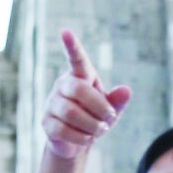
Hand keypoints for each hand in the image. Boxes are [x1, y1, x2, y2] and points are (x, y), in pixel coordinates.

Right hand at [43, 29, 131, 159]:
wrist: (78, 140)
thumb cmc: (96, 117)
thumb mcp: (112, 109)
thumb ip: (118, 100)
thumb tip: (126, 90)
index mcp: (80, 76)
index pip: (76, 59)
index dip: (72, 46)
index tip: (65, 31)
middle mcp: (63, 85)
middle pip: (78, 89)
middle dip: (99, 106)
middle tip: (110, 118)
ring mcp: (52, 103)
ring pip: (71, 113)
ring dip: (91, 125)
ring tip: (99, 130)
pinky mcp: (46, 122)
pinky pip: (63, 130)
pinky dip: (81, 137)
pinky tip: (87, 138)